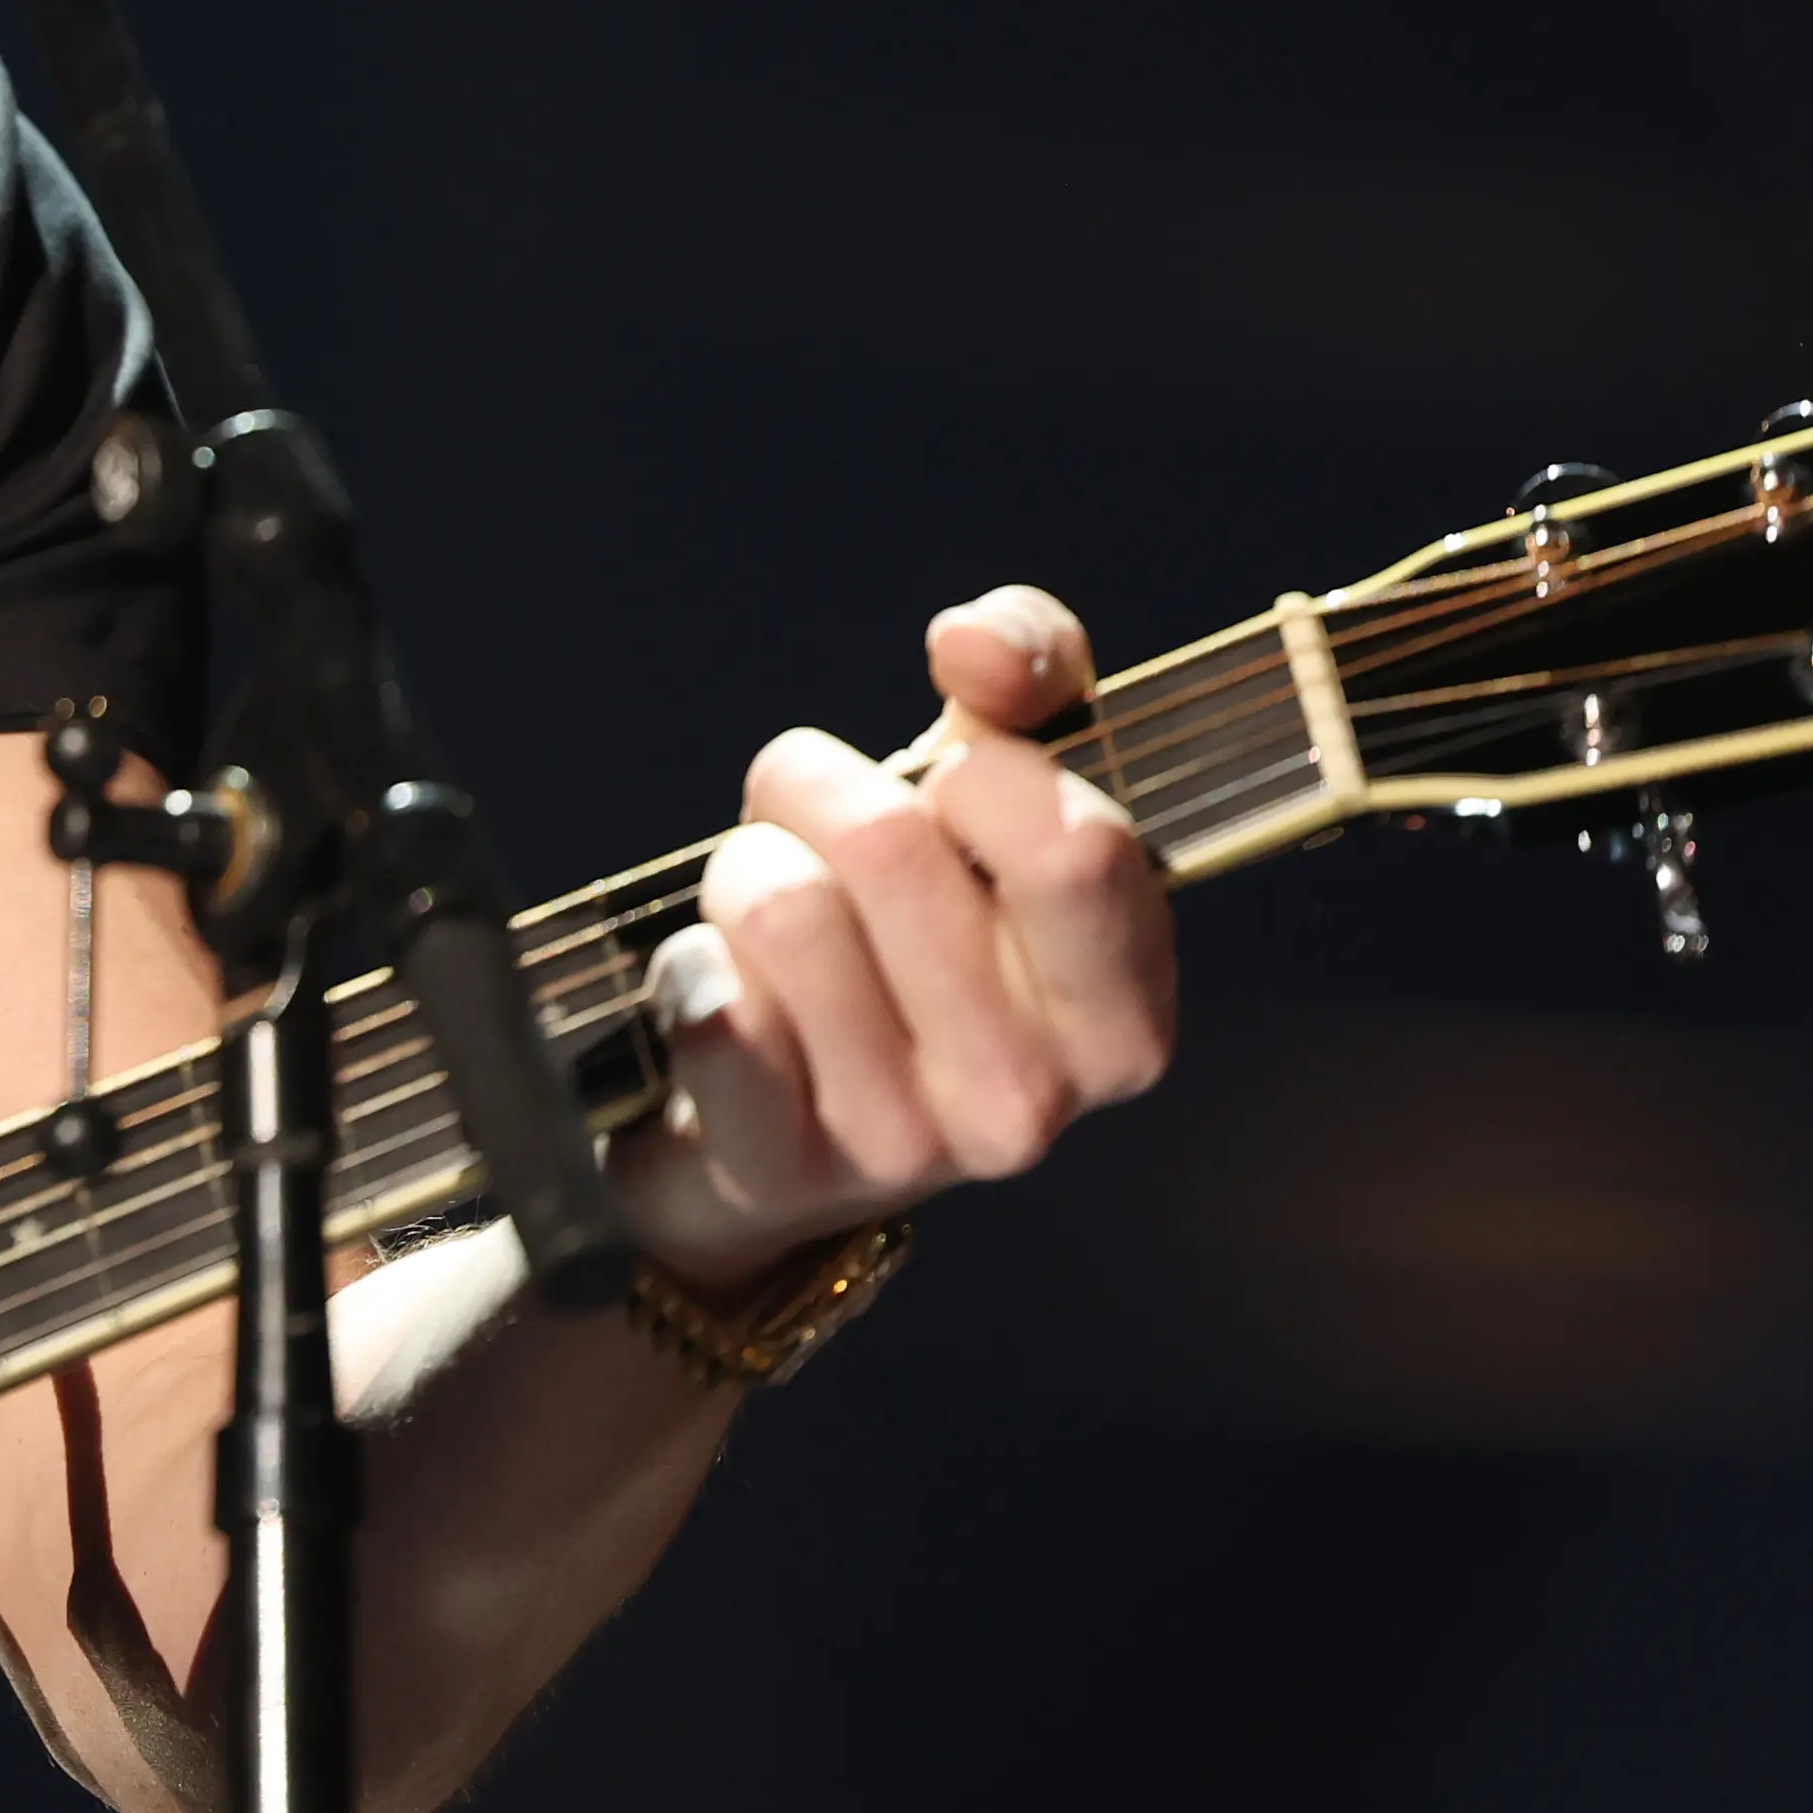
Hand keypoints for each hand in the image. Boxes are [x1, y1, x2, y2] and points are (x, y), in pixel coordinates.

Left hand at [616, 585, 1175, 1292]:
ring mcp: (902, 1147)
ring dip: (746, 869)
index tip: (949, 785)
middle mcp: (1030, 1100)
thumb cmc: (906, 940)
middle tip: (813, 830)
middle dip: (817, 789)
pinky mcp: (772, 1169)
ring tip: (771, 915)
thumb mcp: (993, 795)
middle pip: (889, 844)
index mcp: (1120, 1018)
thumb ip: (1027, 676)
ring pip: (780, 902)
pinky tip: (724, 996)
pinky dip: (692, 962)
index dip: (981, 770)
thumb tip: (971, 643)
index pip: (1073, 846)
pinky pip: (705, 1001)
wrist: (782, 1134)